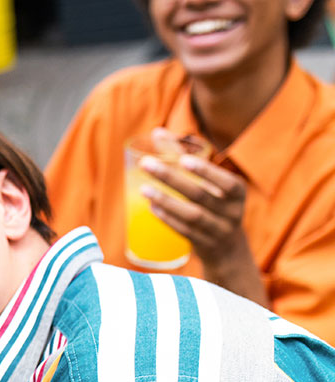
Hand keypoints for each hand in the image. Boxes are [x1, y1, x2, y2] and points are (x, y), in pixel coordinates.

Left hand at [139, 131, 262, 298]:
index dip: (207, 172)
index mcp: (237, 194)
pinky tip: (151, 208)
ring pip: (192, 216)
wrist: (228, 249)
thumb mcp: (208, 183)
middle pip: (201, 195)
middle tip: (146, 164)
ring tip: (144, 189)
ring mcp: (218, 231)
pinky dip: (167, 219)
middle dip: (172, 179)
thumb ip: (183, 157)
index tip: (184, 160)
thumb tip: (156, 132)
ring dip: (166, 201)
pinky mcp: (203, 245)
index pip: (228, 183)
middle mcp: (231, 213)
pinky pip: (184, 232)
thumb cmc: (213, 205)